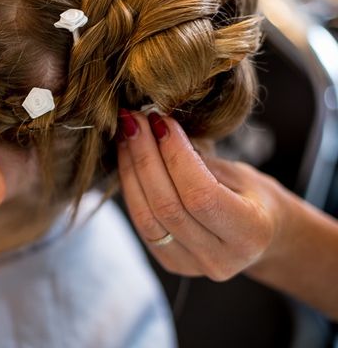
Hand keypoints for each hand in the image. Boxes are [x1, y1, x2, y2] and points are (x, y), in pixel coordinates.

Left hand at [117, 111, 287, 280]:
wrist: (262, 237)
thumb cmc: (254, 196)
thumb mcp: (242, 174)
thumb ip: (201, 161)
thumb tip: (158, 130)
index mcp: (249, 233)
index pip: (200, 194)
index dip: (174, 155)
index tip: (160, 121)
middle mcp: (219, 258)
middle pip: (167, 206)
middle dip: (145, 157)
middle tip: (134, 121)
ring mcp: (192, 266)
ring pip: (146, 217)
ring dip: (130, 171)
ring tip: (126, 136)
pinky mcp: (170, 262)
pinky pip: (142, 224)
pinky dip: (130, 189)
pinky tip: (127, 160)